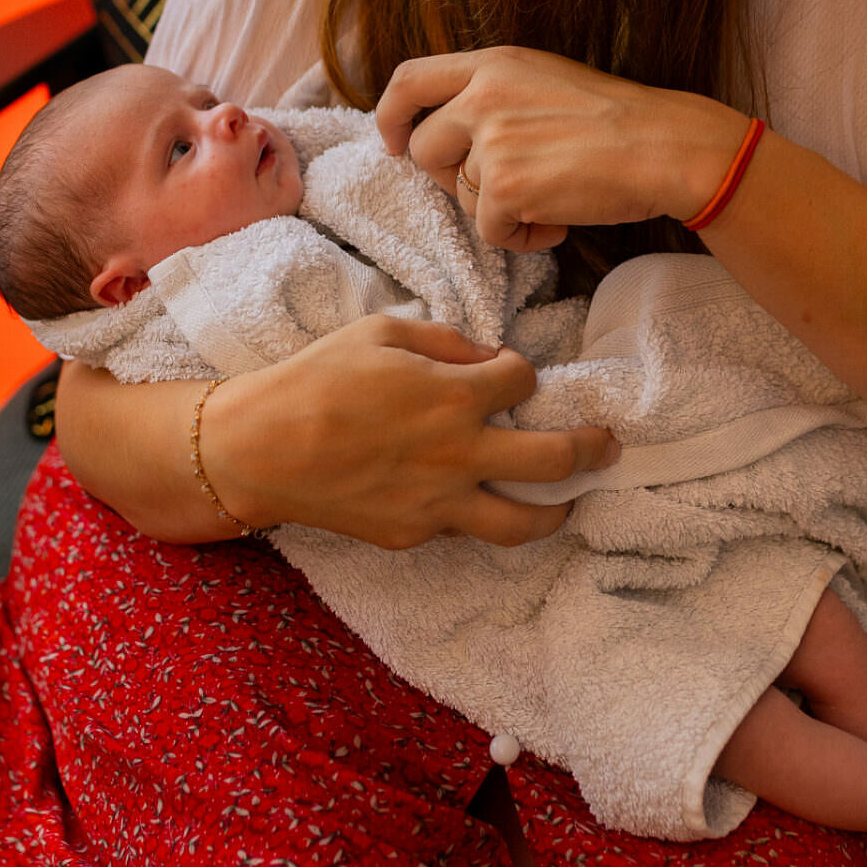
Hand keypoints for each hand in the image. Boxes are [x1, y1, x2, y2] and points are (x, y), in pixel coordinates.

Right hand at [204, 313, 619, 549]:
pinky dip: (480, 514)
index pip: (523, 382)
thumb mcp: (381, 332)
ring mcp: (439, 502)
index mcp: (454, 395)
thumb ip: (445, 342)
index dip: (522, 373)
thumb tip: (486, 358)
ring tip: (573, 502)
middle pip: (556, 460)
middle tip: (608, 444)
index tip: (513, 375)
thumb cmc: (315, 379)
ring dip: (561, 510)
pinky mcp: (414, 534)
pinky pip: (463, 528)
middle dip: (593, 448)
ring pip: (525, 521)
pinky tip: (480, 502)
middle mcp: (459, 454)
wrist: (259, 449)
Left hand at [376, 45, 746, 244]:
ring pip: (459, 195)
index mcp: (493, 64)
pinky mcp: (504, 188)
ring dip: (497, 211)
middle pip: (422, 149)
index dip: (390, 115)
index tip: (392, 141)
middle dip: (451, 179)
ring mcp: (491, 141)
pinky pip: (489, 230)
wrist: (664, 147)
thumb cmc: (617, 121)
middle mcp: (483, 96)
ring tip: (548, 202)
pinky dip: (521, 237)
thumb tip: (447, 135)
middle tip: (501, 189)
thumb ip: (492, 95)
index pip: (409, 79)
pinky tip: (558, 223)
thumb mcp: (544, 81)